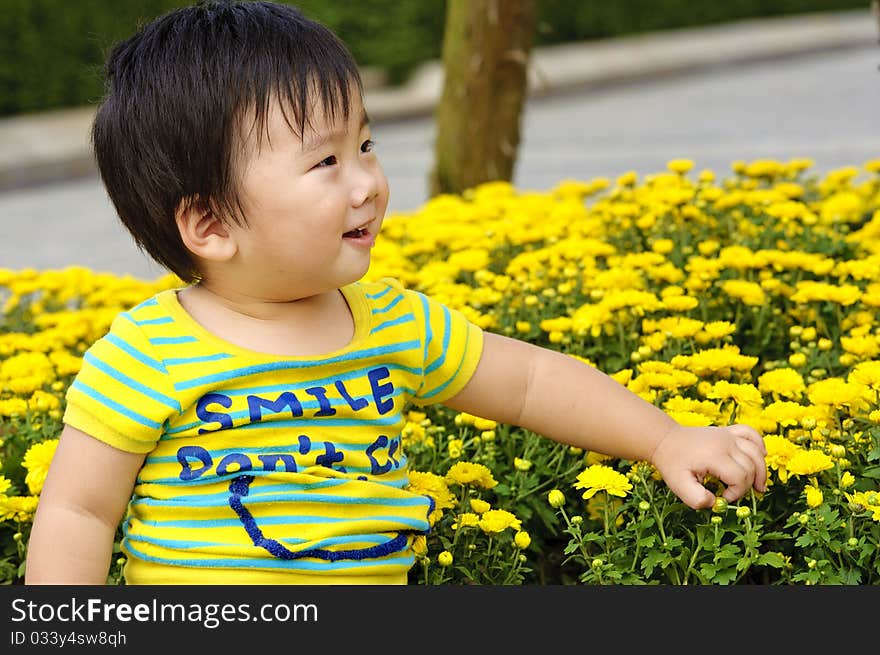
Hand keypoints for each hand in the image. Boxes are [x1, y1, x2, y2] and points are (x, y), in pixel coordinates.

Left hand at [648, 423, 766, 509]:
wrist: (664, 440)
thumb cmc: (672, 463)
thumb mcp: (678, 485)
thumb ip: (696, 499)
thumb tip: (715, 503)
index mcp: (714, 456)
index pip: (740, 477)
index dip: (736, 493)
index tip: (722, 498)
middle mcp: (725, 442)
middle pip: (750, 467)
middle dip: (746, 485)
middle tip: (732, 494)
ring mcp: (727, 434)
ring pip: (756, 452)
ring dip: (761, 470)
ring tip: (759, 487)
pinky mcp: (727, 431)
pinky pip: (750, 433)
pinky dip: (759, 445)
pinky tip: (761, 456)